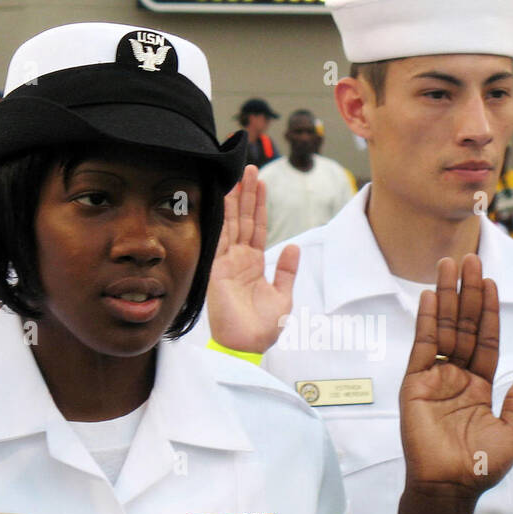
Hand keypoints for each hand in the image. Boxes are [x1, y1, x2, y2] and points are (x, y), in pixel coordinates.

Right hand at [207, 164, 299, 353]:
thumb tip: (294, 246)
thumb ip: (287, 271)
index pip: (258, 228)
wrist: (247, 346)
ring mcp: (227, 262)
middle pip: (245, 219)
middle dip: (248, 194)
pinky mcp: (218, 269)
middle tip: (250, 168)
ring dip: (237, 199)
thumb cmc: (263, 328)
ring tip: (241, 175)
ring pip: (233, 223)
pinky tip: (226, 200)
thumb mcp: (282, 296)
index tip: (261, 183)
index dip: (260, 205)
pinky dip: (224, 219)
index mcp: (255, 265)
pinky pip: (221, 238)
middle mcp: (239, 259)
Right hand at [399, 255, 512, 502]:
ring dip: (446, 297)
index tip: (491, 282)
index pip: (486, 340)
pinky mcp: (414, 384)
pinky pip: (422, 347)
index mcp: (480, 386)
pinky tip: (428, 296)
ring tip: (449, 265)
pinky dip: (425, 321)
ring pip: (443, 329)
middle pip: (464, 326)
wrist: (449, 487)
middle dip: (468, 293)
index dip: (488, 311)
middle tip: (470, 259)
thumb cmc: (481, 467)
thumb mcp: (512, 435)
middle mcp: (457, 376)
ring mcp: (435, 378)